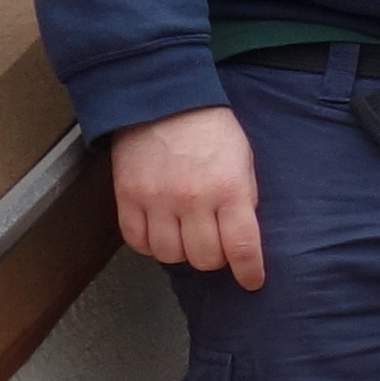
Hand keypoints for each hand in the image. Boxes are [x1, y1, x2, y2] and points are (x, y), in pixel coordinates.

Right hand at [110, 107, 267, 288]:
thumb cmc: (209, 127)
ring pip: (170, 255)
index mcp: (229, 188)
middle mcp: (193, 199)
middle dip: (215, 258)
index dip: (248, 271)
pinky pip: (137, 241)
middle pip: (204, 258)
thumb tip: (243, 234)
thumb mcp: (243, 159)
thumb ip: (244, 198)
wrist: (163, 99)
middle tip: (215, 244)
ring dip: (181, 252)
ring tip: (186, 235)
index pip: (242, 246)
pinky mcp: (128, 197)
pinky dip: (150, 244)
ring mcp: (157, 200)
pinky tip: (160, 231)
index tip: (251, 281)